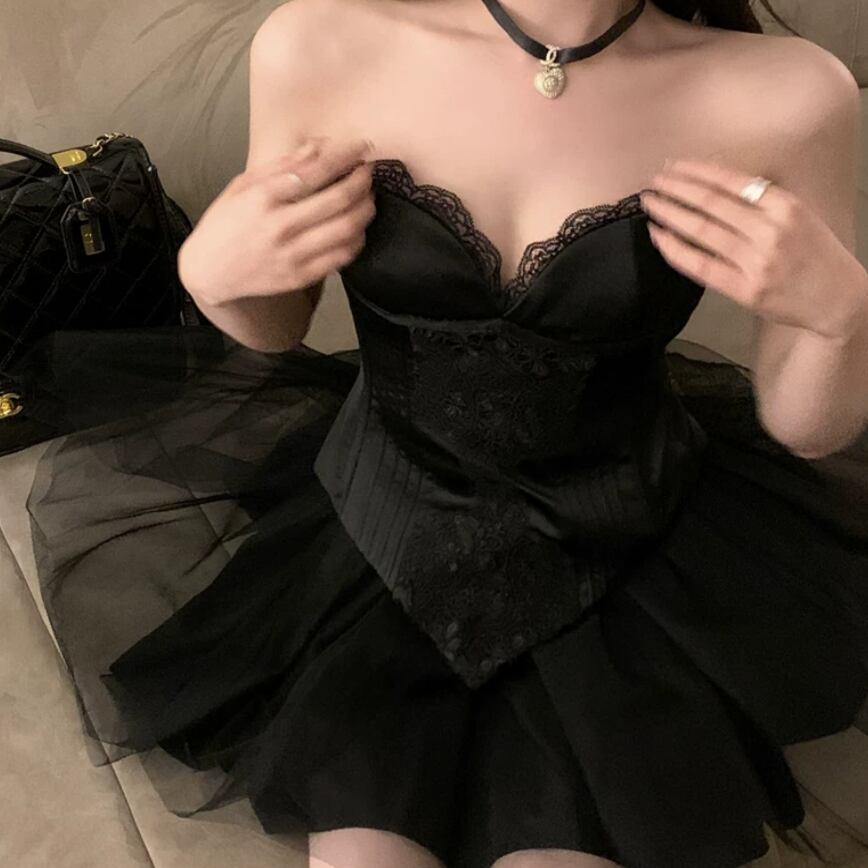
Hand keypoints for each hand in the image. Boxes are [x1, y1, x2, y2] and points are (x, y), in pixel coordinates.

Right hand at [178, 136, 377, 306]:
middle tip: (368, 171)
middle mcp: (280, 225)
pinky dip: (357, 239)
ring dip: (366, 209)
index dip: (345, 156)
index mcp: (263, 197)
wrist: (210, 271)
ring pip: (347, 229)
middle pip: (339, 199)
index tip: (361, 146)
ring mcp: (292, 254)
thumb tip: (317, 147)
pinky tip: (357, 228)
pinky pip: (342, 257)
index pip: (315, 171)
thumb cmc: (225, 223)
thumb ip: (282, 166)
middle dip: (362, 181)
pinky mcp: (300, 276)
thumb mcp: (243, 186)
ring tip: (367, 198)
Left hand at [638, 158, 867, 341]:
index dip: (696, 172)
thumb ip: (763, 201)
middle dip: (676, 190)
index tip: (673, 167)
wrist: (838, 299)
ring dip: (670, 215)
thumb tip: (718, 185)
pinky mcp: (745, 289)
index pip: (731, 182)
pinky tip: (659, 238)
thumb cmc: (815, 255)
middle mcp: (770, 229)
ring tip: (650, 205)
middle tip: (652, 183)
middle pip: (711, 203)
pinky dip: (676, 251)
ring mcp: (757, 261)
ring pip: (702, 232)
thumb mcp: (799, 215)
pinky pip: (702, 266)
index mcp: (784, 205)